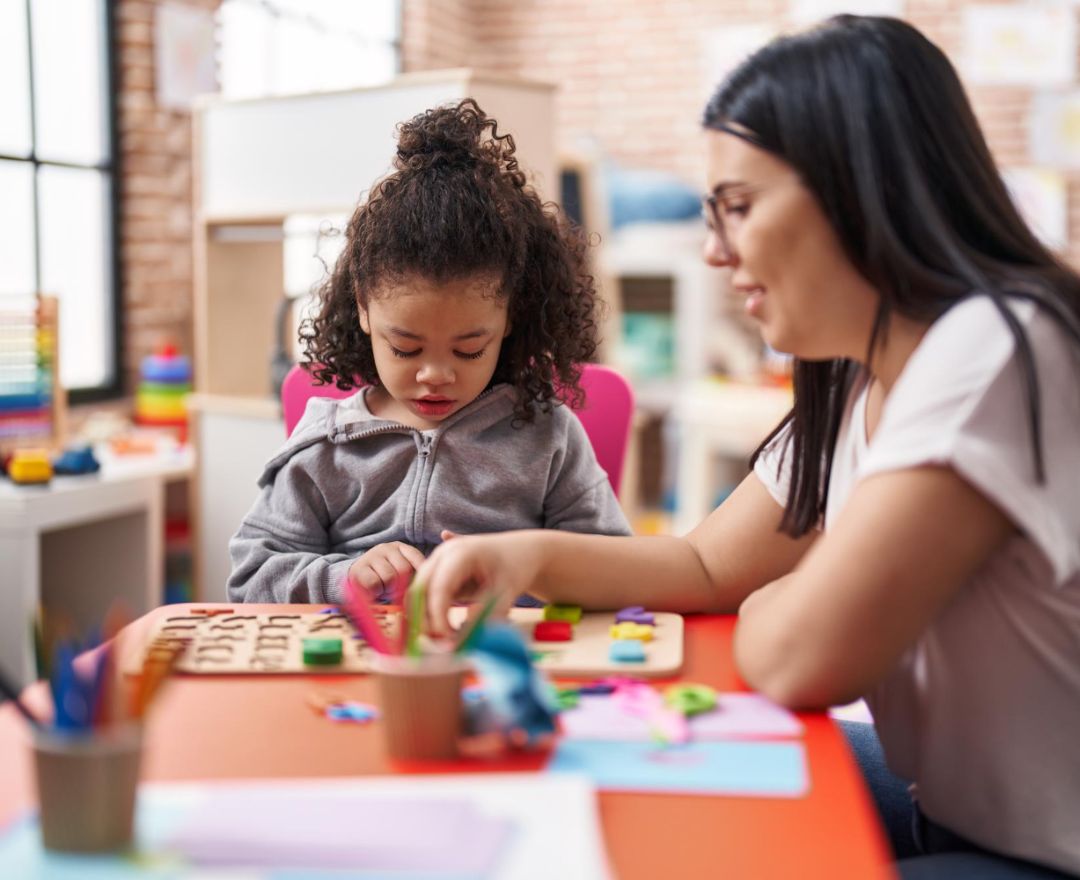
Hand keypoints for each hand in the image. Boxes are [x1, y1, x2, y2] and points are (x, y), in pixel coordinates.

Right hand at [348, 542, 425, 601]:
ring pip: (390, 578)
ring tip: (384, 589)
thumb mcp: (400, 572)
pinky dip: (377, 592)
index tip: (419, 587)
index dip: (420, 574)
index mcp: (400, 547)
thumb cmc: (383, 578)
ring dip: (388, 590)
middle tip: (396, 591)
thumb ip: (412, 575)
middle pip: (404, 569)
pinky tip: (374, 591)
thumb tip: (424, 585)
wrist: (356, 578)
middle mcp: (386, 548)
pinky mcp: (359, 568)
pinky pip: (375, 584)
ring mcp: (372, 556)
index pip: (416, 557)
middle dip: (402, 586)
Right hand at [416, 531, 541, 636]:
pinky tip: (443, 631)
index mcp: (461, 554)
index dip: (439, 617)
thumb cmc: (516, 568)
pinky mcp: (439, 573)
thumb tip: (463, 637)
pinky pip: (425, 594)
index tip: (451, 640)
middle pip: (420, 589)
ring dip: (425, 617)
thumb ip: (487, 614)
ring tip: (446, 640)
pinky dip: (429, 613)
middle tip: (442, 645)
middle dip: (425, 619)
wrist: (521, 551)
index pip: (439, 588)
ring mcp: (438, 561)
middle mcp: (443, 554)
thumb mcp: (507, 592)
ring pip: (418, 593)